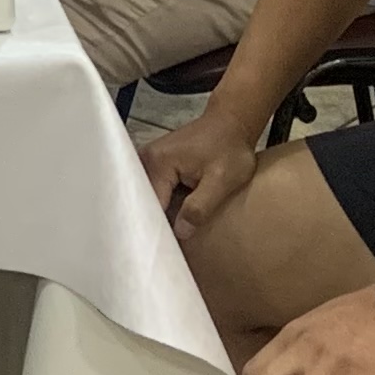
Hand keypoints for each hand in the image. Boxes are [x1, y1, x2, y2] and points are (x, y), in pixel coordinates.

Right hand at [139, 115, 262, 241]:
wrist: (232, 122)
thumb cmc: (230, 148)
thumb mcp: (222, 179)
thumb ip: (200, 206)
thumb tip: (180, 233)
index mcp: (158, 162)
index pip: (150, 205)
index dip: (158, 229)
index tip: (164, 251)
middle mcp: (145, 159)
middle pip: (143, 202)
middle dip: (152, 224)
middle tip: (164, 250)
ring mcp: (148, 161)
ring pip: (146, 198)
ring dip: (155, 216)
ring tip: (164, 240)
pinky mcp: (156, 164)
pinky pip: (153, 191)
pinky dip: (160, 206)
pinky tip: (169, 221)